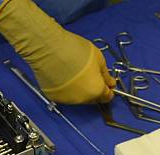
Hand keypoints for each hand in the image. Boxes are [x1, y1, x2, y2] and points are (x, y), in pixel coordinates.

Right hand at [0, 0, 114, 103]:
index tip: (106, 82)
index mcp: (96, 91)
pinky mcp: (53, 96)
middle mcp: (82, 100)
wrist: (49, 50)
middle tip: (90, 75)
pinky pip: (63, 94)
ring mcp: (66, 100)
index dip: (108, 89)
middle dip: (94, 89)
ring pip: (77, 97)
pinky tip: (63, 75)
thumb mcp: (98, 58)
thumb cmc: (76, 51)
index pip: (107, 97)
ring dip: (79, 89)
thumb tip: (110, 83)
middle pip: (92, 99)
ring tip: (74, 73)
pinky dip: (66, 87)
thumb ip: (105, 74)